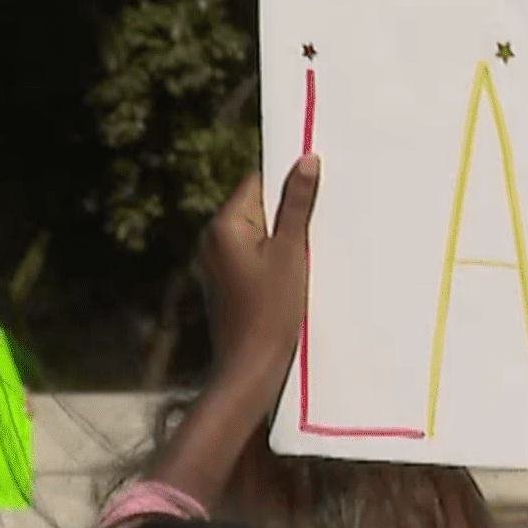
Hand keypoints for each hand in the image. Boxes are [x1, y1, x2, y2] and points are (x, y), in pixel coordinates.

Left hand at [198, 154, 320, 384]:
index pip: (257, 181)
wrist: (250, 366)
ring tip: (304, 255)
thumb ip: (297, 205)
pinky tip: (291, 275)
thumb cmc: (271, 311)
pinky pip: (251, 254)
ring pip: (255, 231)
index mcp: (224, 224)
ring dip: (281, 236)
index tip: (314, 186)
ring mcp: (215, 261)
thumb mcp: (292, 253)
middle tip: (315, 225)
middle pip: (256, 205)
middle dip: (286, 212)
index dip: (286, 182)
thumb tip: (306, 161)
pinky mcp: (224, 281)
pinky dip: (272, 257)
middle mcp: (212, 238)